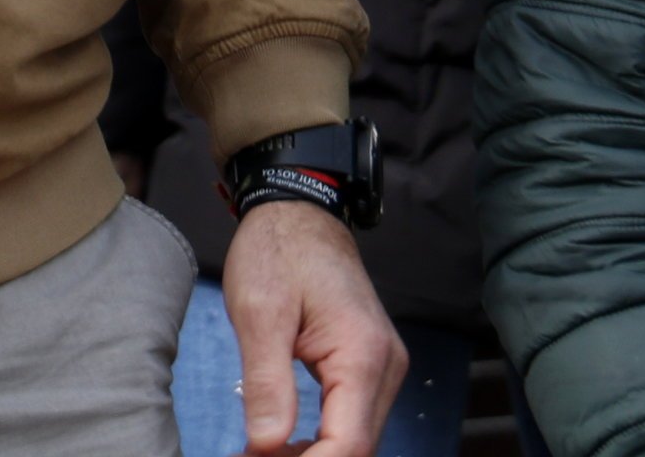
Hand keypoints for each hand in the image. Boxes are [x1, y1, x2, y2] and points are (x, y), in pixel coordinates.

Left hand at [223, 199, 402, 456]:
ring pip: (356, 439)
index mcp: (362, 355)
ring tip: (259, 454)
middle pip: (357, 448)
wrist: (299, 212)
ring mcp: (383, 367)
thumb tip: (266, 445)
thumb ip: (267, 383)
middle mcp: (386, 367)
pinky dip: (320, 440)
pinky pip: (351, 419)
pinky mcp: (370, 366)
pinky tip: (281, 443)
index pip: (347, 444)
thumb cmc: (278, 251)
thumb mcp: (259, 313)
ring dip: (313, 455)